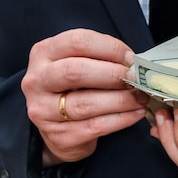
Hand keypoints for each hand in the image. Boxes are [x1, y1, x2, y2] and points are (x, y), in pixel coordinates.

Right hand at [21, 29, 146, 165]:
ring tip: (140, 97)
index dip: (109, 48)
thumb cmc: (73, 89)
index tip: (130, 58)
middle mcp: (37, 81)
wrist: (58, 130)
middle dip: (112, 74)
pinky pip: (94, 126)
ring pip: (86, 103)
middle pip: (76, 71)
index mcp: (43, 54)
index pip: (76, 42)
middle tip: (134, 78)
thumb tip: (133, 63)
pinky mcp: (58, 136)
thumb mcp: (76, 64)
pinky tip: (135, 113)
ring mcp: (43, 111)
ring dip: (120, 99)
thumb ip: (98, 59)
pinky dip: (121, 119)